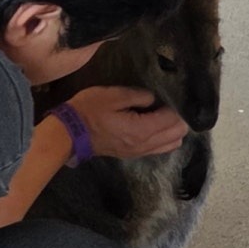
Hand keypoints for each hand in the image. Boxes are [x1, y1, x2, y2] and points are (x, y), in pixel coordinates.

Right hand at [69, 85, 187, 159]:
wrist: (68, 134)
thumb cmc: (89, 110)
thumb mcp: (113, 95)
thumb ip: (139, 96)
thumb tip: (154, 98)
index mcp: (141, 130)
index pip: (173, 121)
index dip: (178, 107)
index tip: (175, 94)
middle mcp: (144, 145)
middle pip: (176, 134)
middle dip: (180, 118)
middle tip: (172, 102)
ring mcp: (138, 152)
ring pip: (170, 144)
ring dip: (173, 130)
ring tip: (166, 113)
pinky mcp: (132, 154)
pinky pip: (159, 148)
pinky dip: (165, 137)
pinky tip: (157, 125)